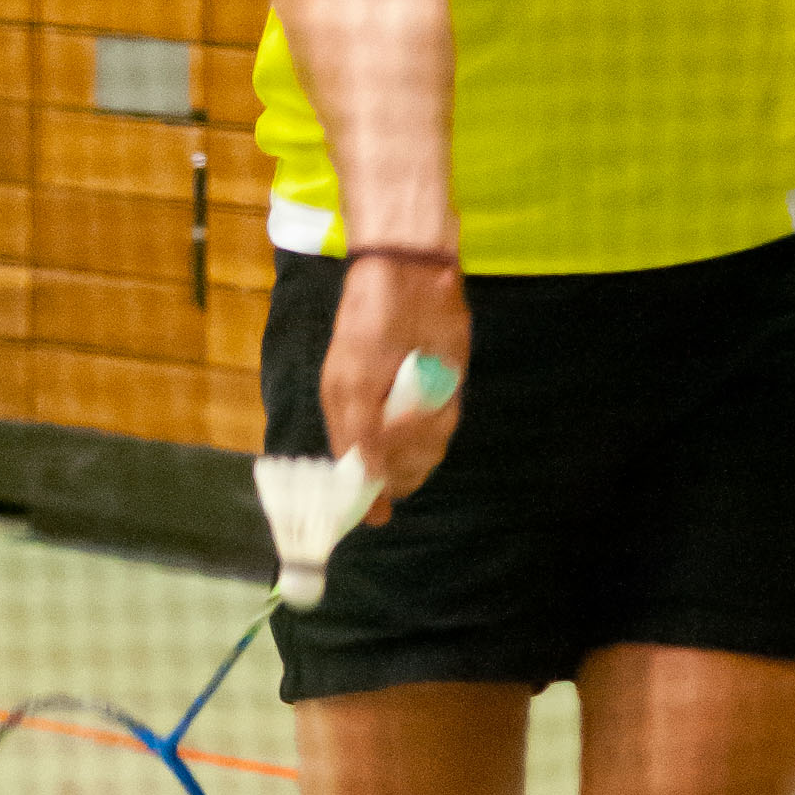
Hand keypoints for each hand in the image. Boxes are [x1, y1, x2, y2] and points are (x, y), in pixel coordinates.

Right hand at [319, 251, 468, 518]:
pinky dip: (442, 416)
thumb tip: (370, 480)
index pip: (357, 474)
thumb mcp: (352, 383)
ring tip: (420, 402)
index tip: (377, 518)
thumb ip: (360, 435)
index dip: (366, 499)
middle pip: (396, 471)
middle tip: (403, 431)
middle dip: (403, 463)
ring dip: (426, 436)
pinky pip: (447, 423)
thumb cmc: (369, 324)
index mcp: (348, 416)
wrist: (409, 276)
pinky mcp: (444, 391)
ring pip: (425, 452)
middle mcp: (381, 418)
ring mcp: (414, 407)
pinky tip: (435, 391)